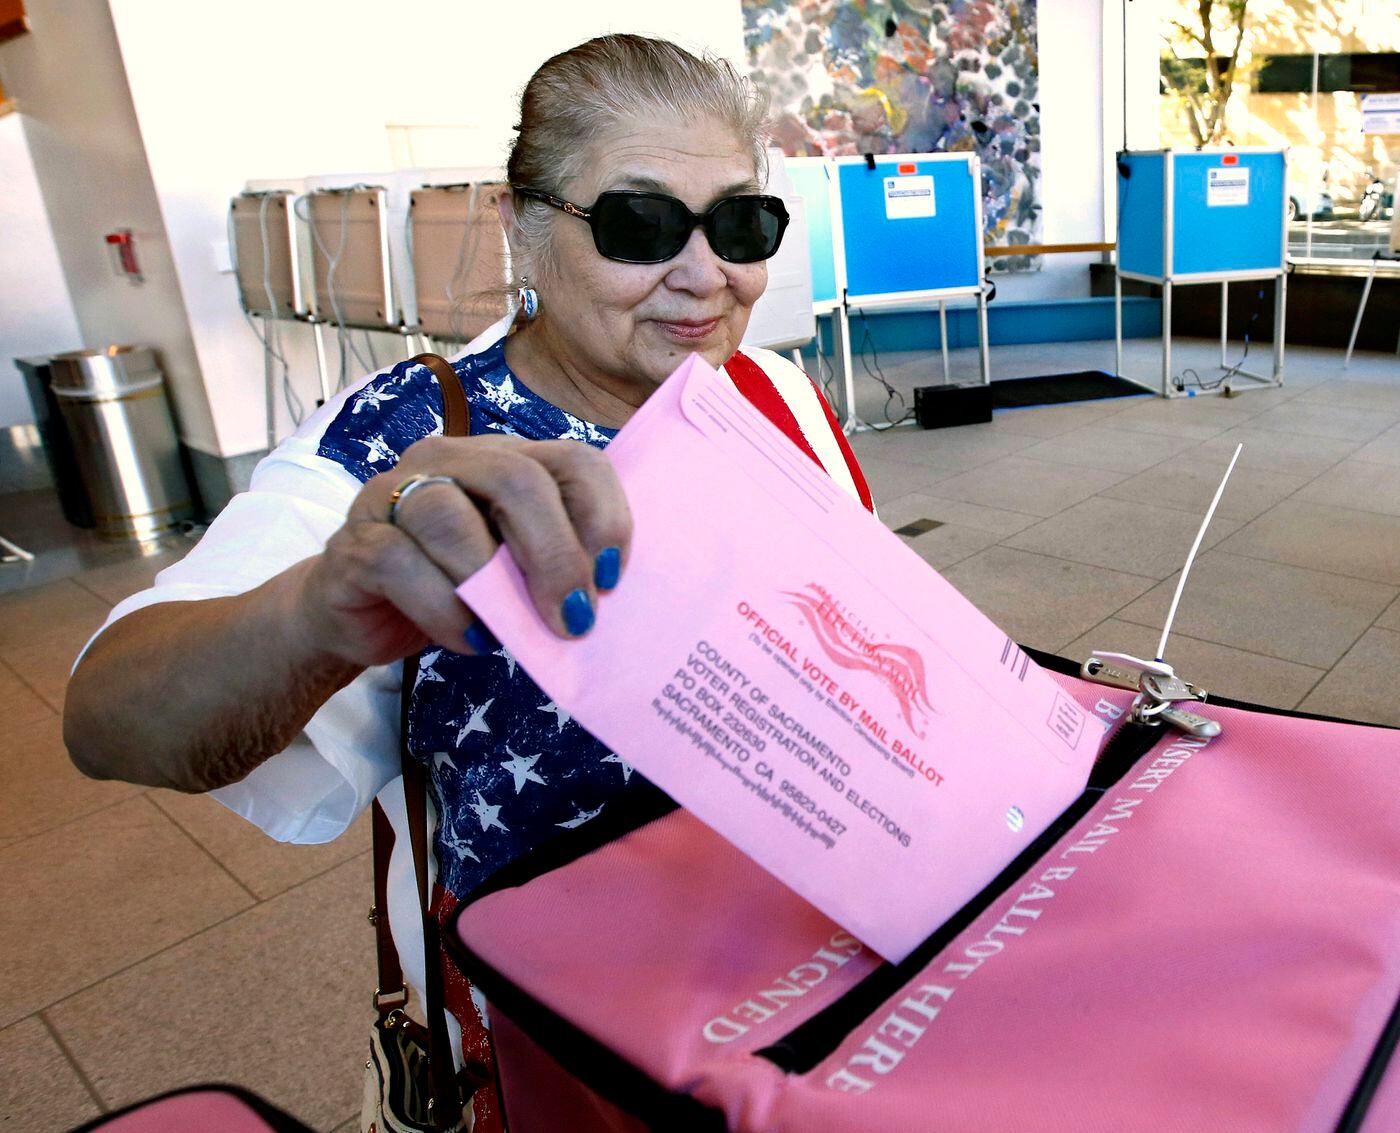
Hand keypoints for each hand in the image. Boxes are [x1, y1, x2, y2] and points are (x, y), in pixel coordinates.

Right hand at [293, 434, 630, 668]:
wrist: (363, 616)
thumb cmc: (454, 587)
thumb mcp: (515, 572)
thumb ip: (551, 565)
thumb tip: (600, 598)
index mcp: (503, 459)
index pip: (571, 459)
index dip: (602, 516)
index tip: (610, 578)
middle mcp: (449, 461)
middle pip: (515, 479)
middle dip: (554, 554)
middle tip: (572, 618)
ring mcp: (394, 494)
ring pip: (446, 514)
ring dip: (488, 582)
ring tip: (506, 631)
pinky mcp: (358, 541)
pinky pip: (400, 562)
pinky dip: (443, 608)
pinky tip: (468, 637)